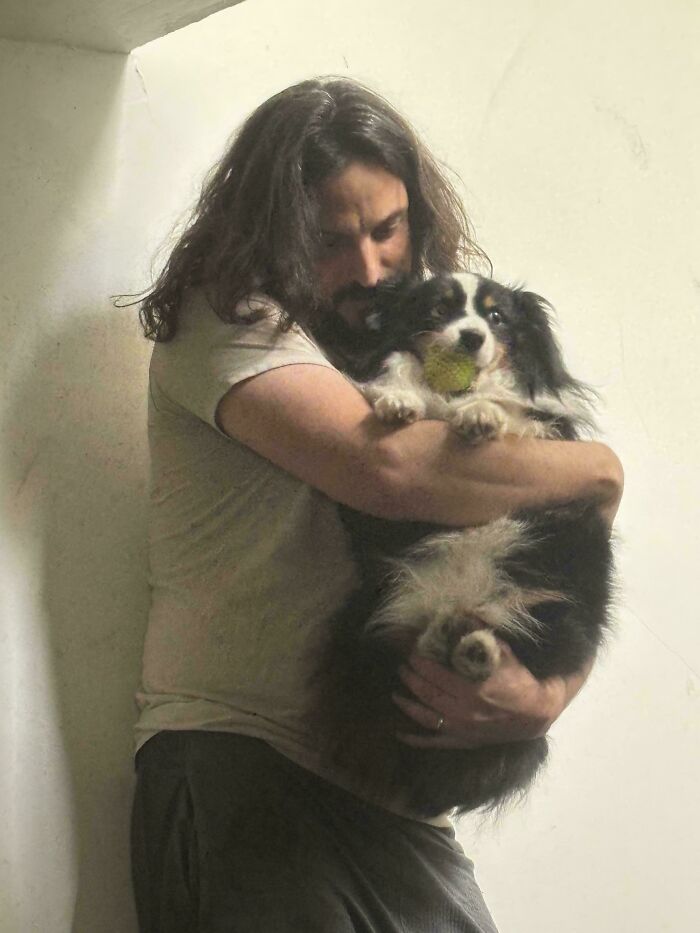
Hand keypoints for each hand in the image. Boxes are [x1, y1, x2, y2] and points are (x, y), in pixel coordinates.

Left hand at [393, 646, 588, 748]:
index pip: (436, 674)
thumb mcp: (504, 654)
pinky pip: (434, 743)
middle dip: (411, 678)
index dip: (420, 662)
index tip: (411, 652)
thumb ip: (482, 636)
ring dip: (408, 704)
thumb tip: (464, 612)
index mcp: (472, 688)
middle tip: (402, 666)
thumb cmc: (519, 680)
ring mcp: (462, 729)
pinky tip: (399, 733)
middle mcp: (464, 710)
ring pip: (426, 717)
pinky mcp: (463, 741)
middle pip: (427, 693)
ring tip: (395, 693)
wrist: (536, 713)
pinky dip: (416, 740)